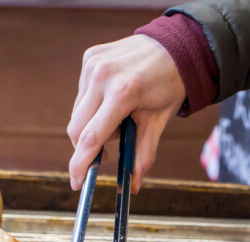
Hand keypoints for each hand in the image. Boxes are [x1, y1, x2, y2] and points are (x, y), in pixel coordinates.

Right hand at [68, 34, 184, 192]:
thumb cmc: (169, 86)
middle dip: (87, 147)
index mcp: (123, 93)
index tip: (76, 182)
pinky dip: (93, 105)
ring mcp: (92, 64)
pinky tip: (114, 98)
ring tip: (119, 117)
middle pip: (77, 128)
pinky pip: (82, 94)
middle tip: (106, 155)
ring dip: (92, 124)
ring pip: (78, 112)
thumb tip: (135, 186)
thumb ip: (144, 154)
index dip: (80, 163)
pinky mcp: (88, 57)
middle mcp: (101, 76)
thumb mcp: (159, 121)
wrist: (173, 47)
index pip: (91, 137)